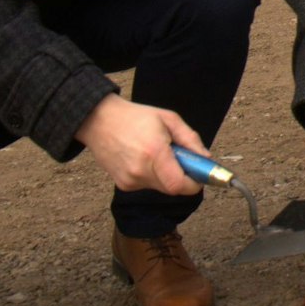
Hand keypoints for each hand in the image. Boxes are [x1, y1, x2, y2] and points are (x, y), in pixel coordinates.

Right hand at [74, 95, 206, 195]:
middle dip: (182, 177)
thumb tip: (206, 159)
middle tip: (180, 159)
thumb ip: (190, 140)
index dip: (194, 184)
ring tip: (157, 154)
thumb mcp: (169, 119)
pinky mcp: (123, 184)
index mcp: (154, 152)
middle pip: (172, 188)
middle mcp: (141, 170)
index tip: (200, 175)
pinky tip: (143, 158)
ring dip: (166, 175)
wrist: (98, 120)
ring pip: (161, 187)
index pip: (179, 185)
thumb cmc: (135, 117)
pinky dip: (152, 175)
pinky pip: (147, 185)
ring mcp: (130, 180)